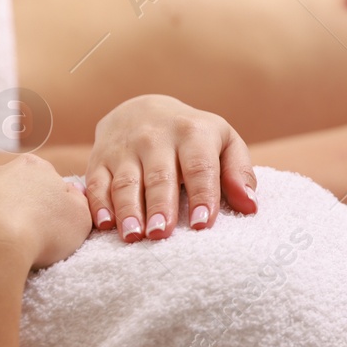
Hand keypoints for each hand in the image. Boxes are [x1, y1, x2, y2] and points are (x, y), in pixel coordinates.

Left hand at [0, 154, 90, 268]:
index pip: (46, 180)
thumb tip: (70, 196)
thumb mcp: (81, 218)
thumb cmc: (39, 231)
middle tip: (25, 241)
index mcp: (32, 169)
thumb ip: (79, 204)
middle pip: (9, 189)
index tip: (52, 228)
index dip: (51, 205)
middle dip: (15, 210)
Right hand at [86, 95, 255, 241]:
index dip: (201, 195)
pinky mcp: (100, 159)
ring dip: (128, 210)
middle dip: (160, 206)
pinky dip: (99, 204)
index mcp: (192, 132)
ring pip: (125, 182)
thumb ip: (239, 172)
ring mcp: (124, 148)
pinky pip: (96, 183)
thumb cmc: (194, 137)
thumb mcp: (224, 142)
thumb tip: (250, 206)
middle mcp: (155, 137)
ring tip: (134, 236)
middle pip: (159, 176)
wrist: (142, 109)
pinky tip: (105, 225)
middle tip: (161, 234)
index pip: (199, 166)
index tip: (202, 224)